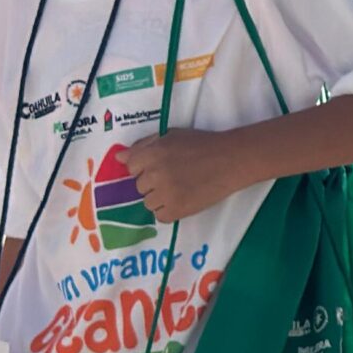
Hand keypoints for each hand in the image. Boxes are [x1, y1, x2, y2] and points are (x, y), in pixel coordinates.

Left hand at [120, 130, 248, 223]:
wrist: (232, 160)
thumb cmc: (203, 145)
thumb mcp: (172, 136)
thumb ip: (144, 145)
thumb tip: (119, 157)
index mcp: (153, 153)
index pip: (131, 167)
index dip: (146, 167)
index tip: (162, 165)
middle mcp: (155, 174)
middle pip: (140, 186)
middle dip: (154, 182)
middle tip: (176, 176)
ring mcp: (165, 193)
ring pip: (149, 202)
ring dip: (161, 197)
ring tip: (181, 188)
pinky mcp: (177, 209)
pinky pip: (160, 216)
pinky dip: (169, 210)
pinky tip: (183, 199)